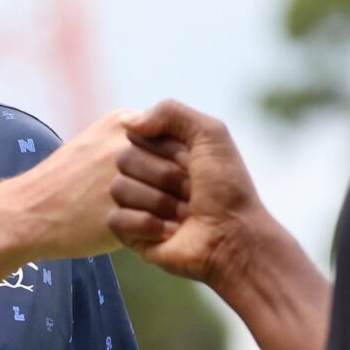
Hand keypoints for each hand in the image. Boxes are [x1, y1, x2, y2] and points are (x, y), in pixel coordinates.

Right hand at [8, 109, 184, 259]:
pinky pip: (149, 222)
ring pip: (166, 197)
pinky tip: (157, 235)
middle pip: (175, 169)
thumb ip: (135, 134)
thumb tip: (177, 142)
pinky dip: (156, 232)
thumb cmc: (68, 179)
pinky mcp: (110, 214)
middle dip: (184, 191)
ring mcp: (114, 181)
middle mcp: (120, 147)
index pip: (176, 141)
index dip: (186, 165)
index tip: (187, 181)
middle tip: (184, 206)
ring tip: (173, 222)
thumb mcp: (98, 139)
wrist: (31, 211)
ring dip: (173, 214)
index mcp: (121, 125)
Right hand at [110, 100, 269, 285]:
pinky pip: (116, 218)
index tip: (192, 162)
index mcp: (163, 150)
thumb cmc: (227, 187)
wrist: (233, 238)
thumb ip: (170, 112)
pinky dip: (146, 225)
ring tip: (183, 215)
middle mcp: (148, 174)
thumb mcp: (210, 134)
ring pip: (118, 188)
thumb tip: (126, 124)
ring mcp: (137, 203)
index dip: (166, 149)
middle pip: (124, 160)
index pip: (137, 134)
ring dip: (158, 203)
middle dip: (164, 177)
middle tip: (190, 192)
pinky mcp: (130, 232)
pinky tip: (170, 232)